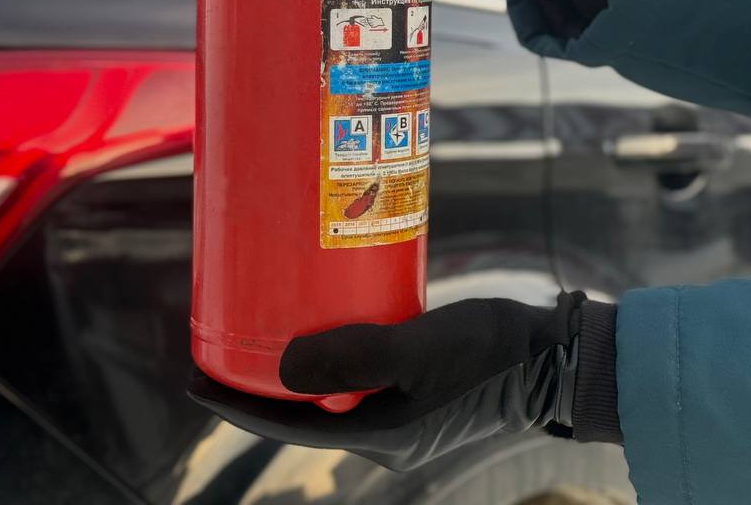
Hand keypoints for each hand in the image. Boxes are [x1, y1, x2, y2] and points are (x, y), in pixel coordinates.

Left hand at [189, 294, 589, 471]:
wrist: (557, 357)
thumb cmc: (494, 353)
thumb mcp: (421, 349)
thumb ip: (356, 357)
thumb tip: (280, 370)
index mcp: (380, 437)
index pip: (287, 427)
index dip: (235, 405)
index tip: (193, 378)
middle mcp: (384, 433)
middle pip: (301, 410)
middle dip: (256, 383)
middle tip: (219, 342)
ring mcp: (402, 412)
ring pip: (328, 390)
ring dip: (292, 365)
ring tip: (258, 325)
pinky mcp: (417, 386)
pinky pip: (357, 371)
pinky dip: (330, 350)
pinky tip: (322, 315)